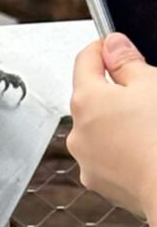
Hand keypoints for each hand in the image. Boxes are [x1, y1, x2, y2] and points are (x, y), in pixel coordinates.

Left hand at [68, 33, 156, 226]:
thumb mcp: (152, 84)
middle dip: (114, 92)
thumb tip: (112, 45)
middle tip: (146, 90)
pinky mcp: (98, 182)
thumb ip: (127, 62)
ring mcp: (85, 160)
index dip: (102, 48)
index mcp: (86, 100)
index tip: (114, 45)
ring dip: (117, 123)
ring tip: (149, 125)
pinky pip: (107, 156)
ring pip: (99, 130)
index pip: (84, 62)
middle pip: (91, 99)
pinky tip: (145, 149)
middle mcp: (77, 131)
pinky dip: (121, 150)